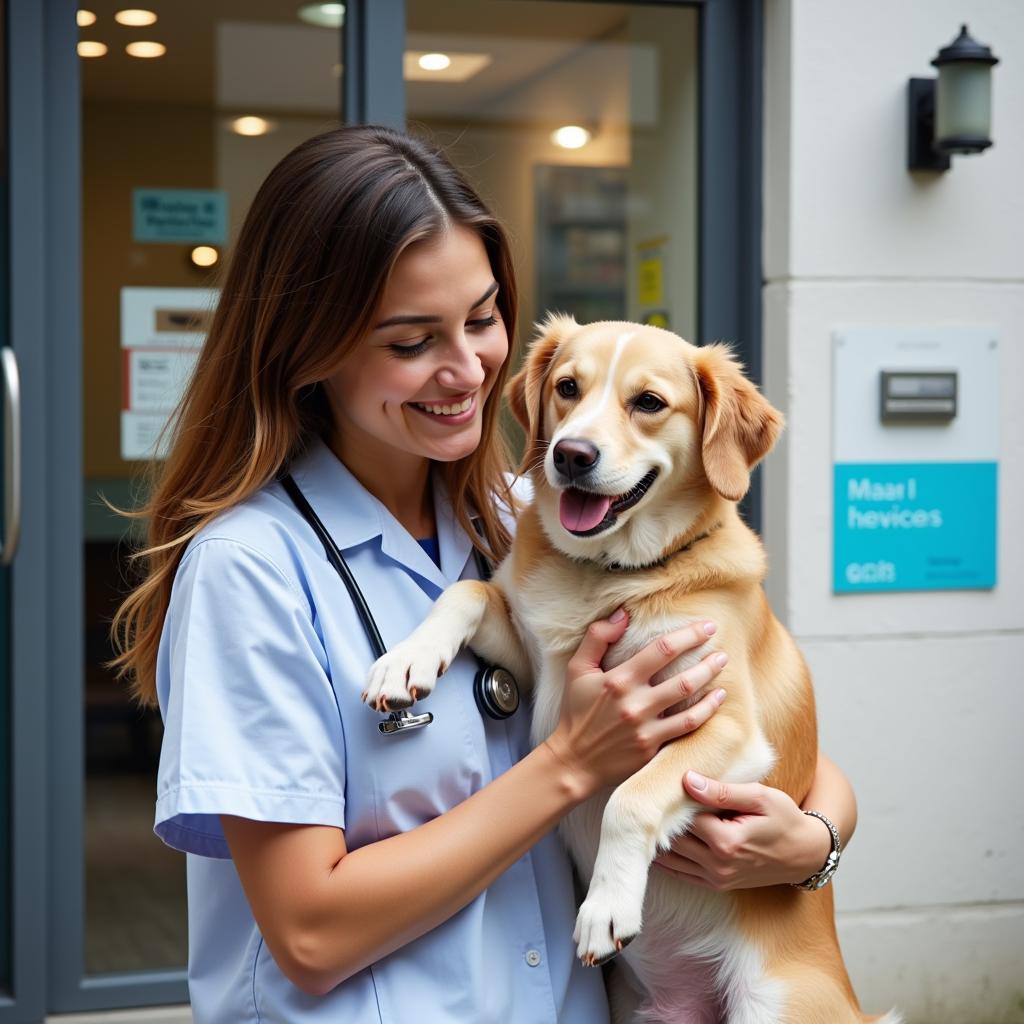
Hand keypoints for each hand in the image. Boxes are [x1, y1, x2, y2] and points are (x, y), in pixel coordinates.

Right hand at [545, 610, 726, 795]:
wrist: (574, 760)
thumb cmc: (576, 711)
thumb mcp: (577, 668)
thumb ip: (598, 637)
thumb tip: (623, 614)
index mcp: (619, 679)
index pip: (662, 650)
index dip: (689, 635)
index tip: (707, 627)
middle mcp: (635, 703)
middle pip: (683, 678)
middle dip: (708, 662)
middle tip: (723, 651)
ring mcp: (646, 728)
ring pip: (690, 705)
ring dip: (710, 684)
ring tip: (721, 670)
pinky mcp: (652, 748)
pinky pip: (686, 729)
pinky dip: (706, 713)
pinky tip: (716, 700)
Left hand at [653, 772, 832, 888]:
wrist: (805, 854)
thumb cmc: (785, 819)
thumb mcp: (759, 797)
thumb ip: (722, 791)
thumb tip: (687, 780)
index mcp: (727, 842)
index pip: (684, 818)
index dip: (675, 800)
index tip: (669, 784)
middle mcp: (718, 865)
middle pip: (673, 839)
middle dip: (664, 819)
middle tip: (655, 798)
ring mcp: (716, 878)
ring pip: (671, 859)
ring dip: (660, 839)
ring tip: (655, 816)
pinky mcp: (716, 884)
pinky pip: (679, 873)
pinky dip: (667, 857)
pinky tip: (659, 838)